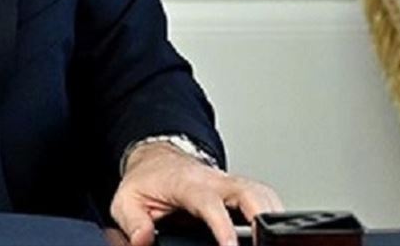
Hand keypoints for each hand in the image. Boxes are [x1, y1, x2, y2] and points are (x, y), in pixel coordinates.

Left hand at [110, 142, 283, 245]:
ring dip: (271, 214)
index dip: (223, 227)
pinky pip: (263, 197)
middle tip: (265, 241)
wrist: (157, 161)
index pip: (210, 204)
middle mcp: (214, 181)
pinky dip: (272, 212)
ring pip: (261, 193)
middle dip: (262, 217)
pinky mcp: (238, 190)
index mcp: (188, 184)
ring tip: (270, 240)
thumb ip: (134, 223)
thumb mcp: (127, 201)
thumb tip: (143, 240)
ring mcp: (229, 184)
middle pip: (249, 193)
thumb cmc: (146, 181)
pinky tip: (270, 230)